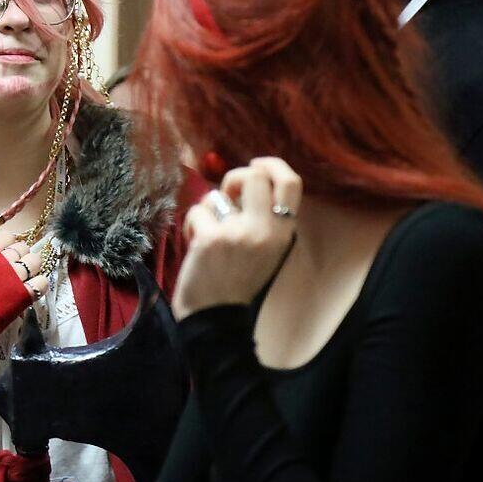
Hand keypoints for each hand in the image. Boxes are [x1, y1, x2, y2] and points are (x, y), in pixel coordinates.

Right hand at [0, 226, 49, 302]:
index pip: (7, 236)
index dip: (9, 244)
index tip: (7, 253)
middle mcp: (1, 260)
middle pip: (23, 247)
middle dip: (22, 255)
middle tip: (17, 267)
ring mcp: (14, 277)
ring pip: (35, 261)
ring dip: (32, 268)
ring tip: (26, 278)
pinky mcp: (23, 295)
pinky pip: (42, 282)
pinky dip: (40, 284)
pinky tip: (32, 289)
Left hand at [172, 157, 301, 319]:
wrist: (215, 316)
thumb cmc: (236, 280)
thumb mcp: (265, 248)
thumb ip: (262, 217)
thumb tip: (247, 179)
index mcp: (284, 233)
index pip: (291, 183)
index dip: (272, 165)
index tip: (256, 164)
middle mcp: (266, 230)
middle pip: (252, 174)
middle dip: (233, 178)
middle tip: (226, 198)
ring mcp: (238, 233)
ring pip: (216, 195)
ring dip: (207, 211)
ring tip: (209, 235)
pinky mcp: (211, 239)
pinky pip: (196, 212)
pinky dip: (191, 226)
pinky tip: (195, 247)